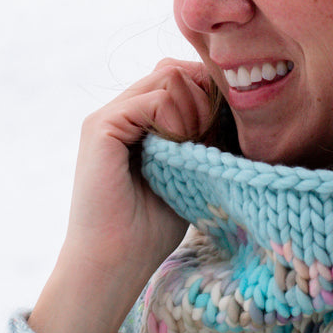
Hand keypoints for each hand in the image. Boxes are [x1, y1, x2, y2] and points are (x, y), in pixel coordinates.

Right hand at [29, 59, 214, 332]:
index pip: (178, 76)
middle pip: (175, 70)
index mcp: (135, 119)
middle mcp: (118, 110)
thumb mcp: (188, 171)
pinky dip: (178, 119)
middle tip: (212, 137)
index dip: (207, 94)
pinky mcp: (101, 126)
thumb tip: (231, 104)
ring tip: (196, 146)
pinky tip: (181, 149)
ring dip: (195, 109)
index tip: (224, 128)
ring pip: (168, 77)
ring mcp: (106, 116)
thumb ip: (200, 135)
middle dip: (204, 97)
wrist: (114, 262)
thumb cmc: (151, 228)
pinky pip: (155, 99)